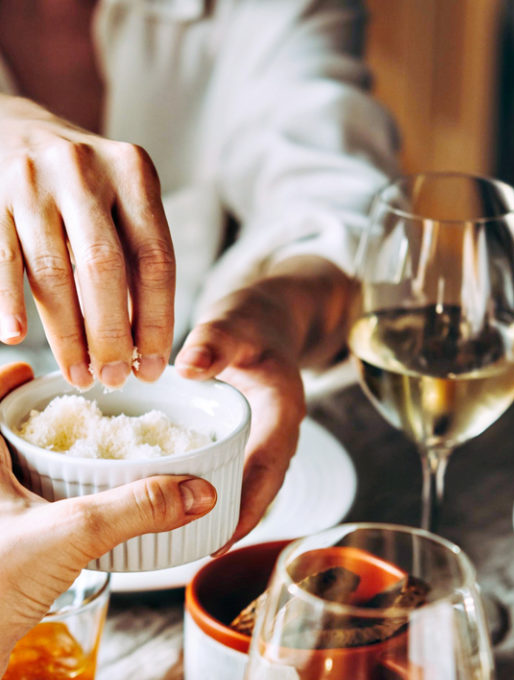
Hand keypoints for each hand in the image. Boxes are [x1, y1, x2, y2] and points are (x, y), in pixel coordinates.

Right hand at [0, 95, 174, 387]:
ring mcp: (31, 180)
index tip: (153, 366)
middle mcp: (83, 169)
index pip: (156, 260)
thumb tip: (146, 346)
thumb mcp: (121, 200)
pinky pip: (2, 258)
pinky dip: (7, 300)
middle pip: (105, 269)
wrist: (11, 125)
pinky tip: (15, 337)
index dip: (156, 321)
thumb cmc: (80, 184)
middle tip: (114, 379)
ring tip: (79, 374)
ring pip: (53, 272)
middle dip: (112, 334)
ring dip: (66, 334)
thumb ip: (137, 258)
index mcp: (132, 171)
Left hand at [0, 362, 215, 670]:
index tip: (37, 371)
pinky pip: (20, 522)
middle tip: (72, 415)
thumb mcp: (71, 533)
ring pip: (10, 484)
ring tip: (83, 463)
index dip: (8, 380)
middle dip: (32, 425)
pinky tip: (76, 526)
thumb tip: (197, 491)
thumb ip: (137, 507)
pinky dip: (45, 514)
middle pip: (1, 443)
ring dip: (39, 470)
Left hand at [175, 257, 352, 540]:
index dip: (249, 505)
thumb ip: (216, 340)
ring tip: (193, 544)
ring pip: (251, 487)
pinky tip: (185, 508)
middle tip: (204, 552)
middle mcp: (278, 434)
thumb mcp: (235, 322)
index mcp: (281, 412)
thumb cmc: (253, 320)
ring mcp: (265, 441)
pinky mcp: (251, 442)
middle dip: (238, 522)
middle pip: (262, 489)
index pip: (268, 468)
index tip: (226, 535)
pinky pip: (238, 474)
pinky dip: (217, 492)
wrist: (271, 317)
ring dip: (228, 514)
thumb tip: (192, 366)